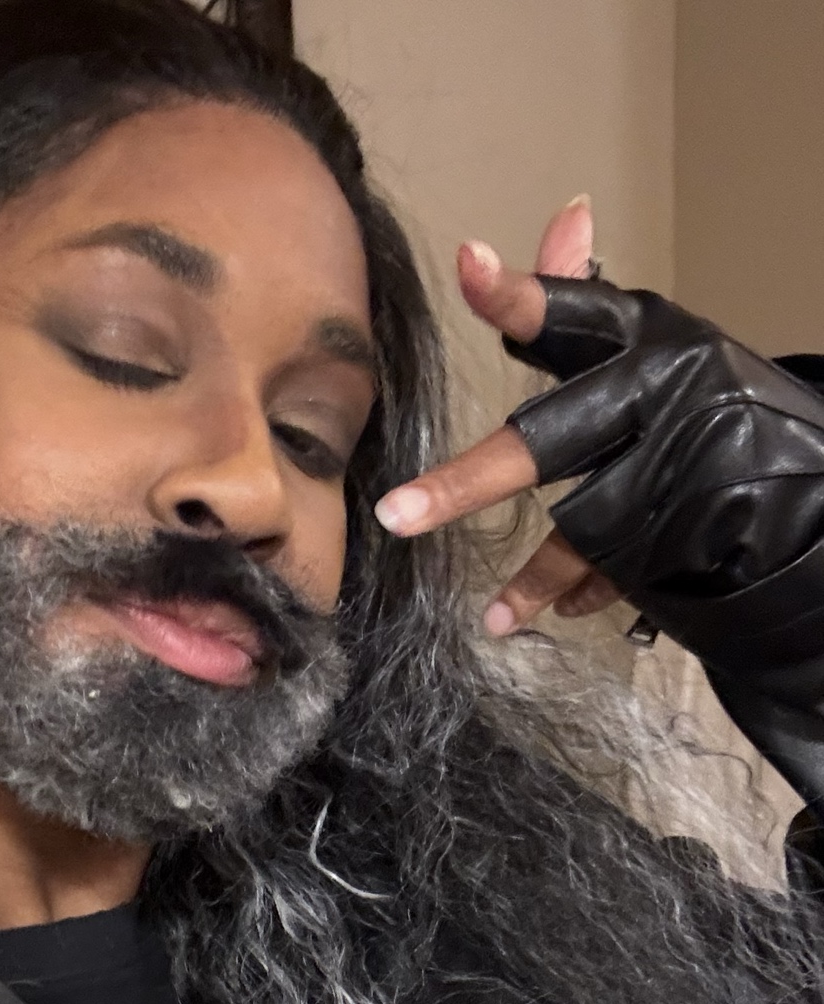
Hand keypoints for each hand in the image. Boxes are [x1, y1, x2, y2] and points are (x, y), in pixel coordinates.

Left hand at [373, 200, 823, 672]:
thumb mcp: (651, 345)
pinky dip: (587, 593)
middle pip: (544, 444)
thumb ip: (586, 300)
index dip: (517, 294)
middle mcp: (657, 395)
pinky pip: (619, 570)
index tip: (469, 264)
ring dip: (533, 579)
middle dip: (466, 484)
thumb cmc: (700, 405)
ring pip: (578, 529)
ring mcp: (675, 468)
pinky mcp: (689, 531)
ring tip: (495, 617)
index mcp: (643, 338)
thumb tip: (567, 213)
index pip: (568, 314)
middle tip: (395, 515)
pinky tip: (557, 612)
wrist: (801, 482)